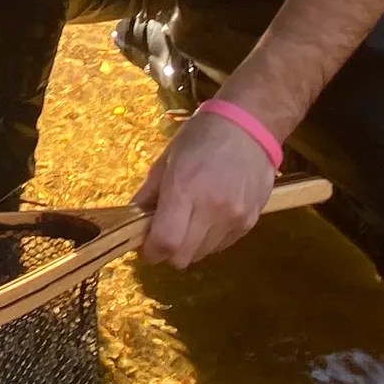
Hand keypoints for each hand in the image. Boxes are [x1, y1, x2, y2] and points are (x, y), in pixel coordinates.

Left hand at [133, 109, 277, 267]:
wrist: (250, 125)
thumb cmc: (202, 137)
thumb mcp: (167, 159)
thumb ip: (148, 194)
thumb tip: (132, 222)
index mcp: (184, 189)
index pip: (165, 242)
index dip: (151, 253)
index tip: (146, 249)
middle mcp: (211, 208)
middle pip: (183, 257)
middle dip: (168, 252)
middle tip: (165, 235)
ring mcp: (234, 217)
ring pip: (203, 255)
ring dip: (190, 246)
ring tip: (190, 222)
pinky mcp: (251, 221)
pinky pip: (222, 246)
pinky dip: (210, 240)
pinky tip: (210, 218)